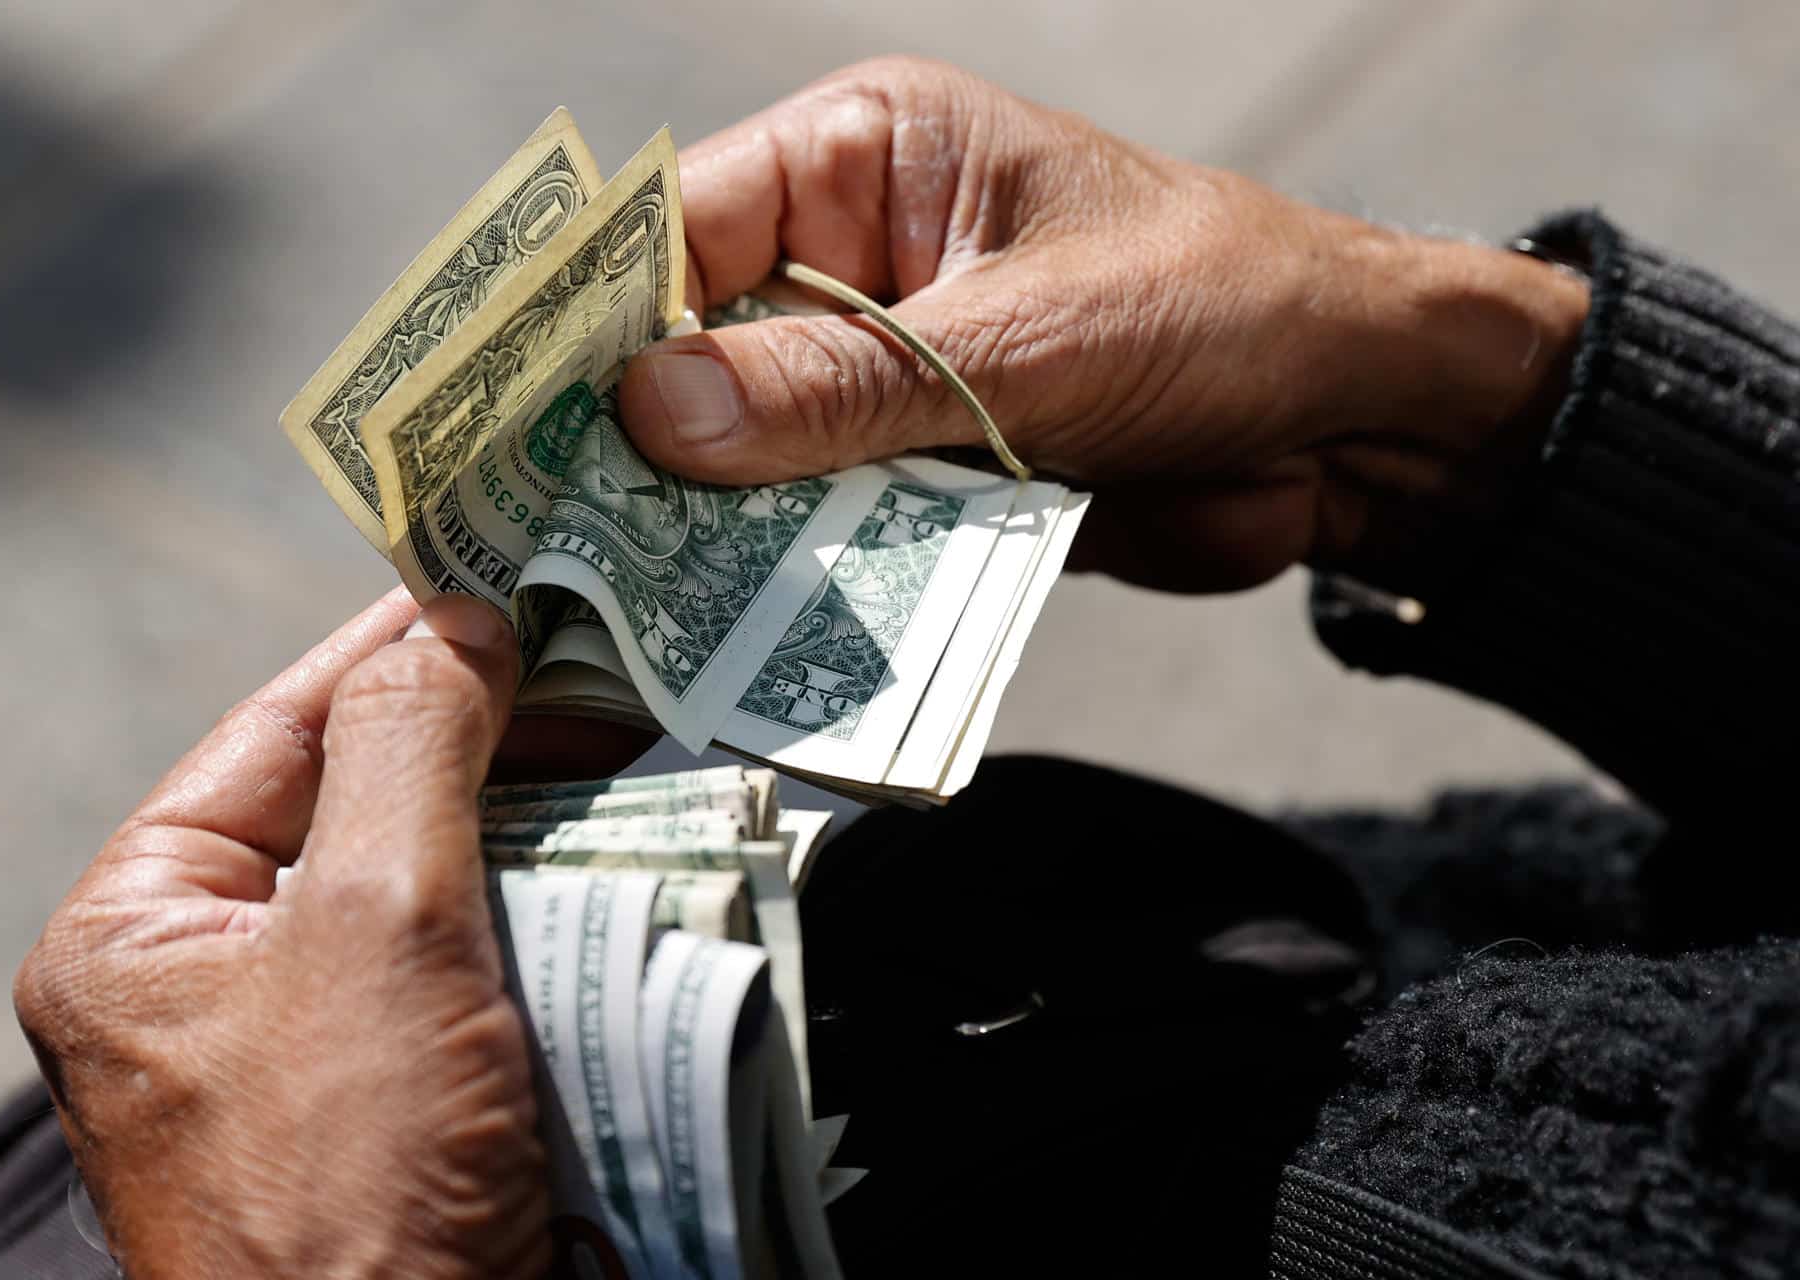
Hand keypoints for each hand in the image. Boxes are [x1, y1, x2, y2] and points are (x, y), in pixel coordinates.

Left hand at [14, 591, 595, 1278]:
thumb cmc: (351, 1178)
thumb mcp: (371, 924)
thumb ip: (407, 749)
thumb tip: (453, 620)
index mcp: (139, 935)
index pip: (273, 734)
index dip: (391, 649)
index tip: (499, 579)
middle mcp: (215, 987)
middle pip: (362, 803)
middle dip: (486, 740)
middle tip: (599, 666)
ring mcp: (320, 1051)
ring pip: (436, 882)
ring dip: (535, 822)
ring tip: (634, 745)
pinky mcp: (415, 1102)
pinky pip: (482, 965)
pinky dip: (554, 911)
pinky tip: (632, 861)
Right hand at [620, 57, 1588, 592]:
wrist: (1359, 421)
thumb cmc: (1219, 310)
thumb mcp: (1027, 339)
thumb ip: (842, 383)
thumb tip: (648, 414)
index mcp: (863, 159)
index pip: (675, 229)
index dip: (583, 325)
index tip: (500, 423)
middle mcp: (850, 261)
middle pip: (690, 353)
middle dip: (627, 448)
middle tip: (533, 550)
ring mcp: (882, 378)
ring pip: (749, 457)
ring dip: (703, 531)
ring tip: (608, 617)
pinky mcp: (921, 476)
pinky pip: (824, 527)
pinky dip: (787, 582)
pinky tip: (722, 643)